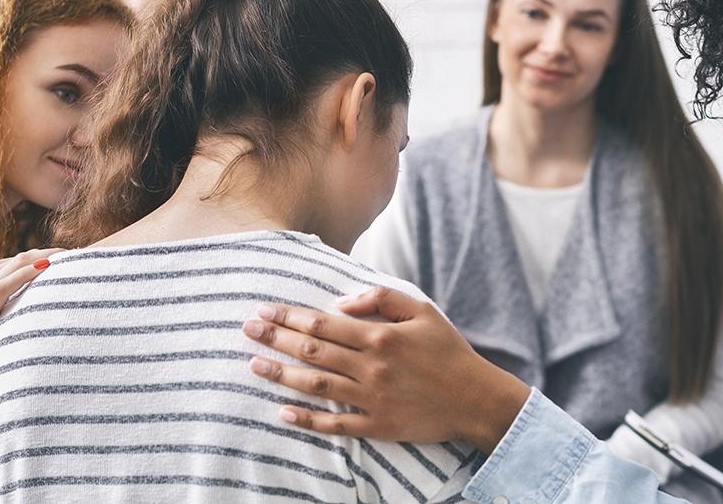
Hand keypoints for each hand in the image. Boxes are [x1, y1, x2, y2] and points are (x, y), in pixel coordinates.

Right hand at [0, 248, 58, 475]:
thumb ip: (10, 306)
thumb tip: (43, 305)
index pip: (22, 260)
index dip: (48, 256)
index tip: (75, 257)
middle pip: (23, 258)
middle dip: (53, 253)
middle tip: (81, 253)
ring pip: (17, 265)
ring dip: (46, 258)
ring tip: (73, 257)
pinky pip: (7, 284)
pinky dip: (29, 274)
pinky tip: (48, 269)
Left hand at [241, 286, 529, 453]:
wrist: (475, 398)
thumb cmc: (448, 350)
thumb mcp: (422, 310)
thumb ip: (381, 298)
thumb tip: (341, 302)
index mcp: (380, 336)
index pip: (323, 324)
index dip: (289, 317)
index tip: (264, 310)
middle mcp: (371, 367)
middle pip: (312, 352)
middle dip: (275, 339)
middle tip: (247, 330)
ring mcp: (372, 399)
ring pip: (316, 386)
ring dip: (281, 375)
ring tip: (253, 366)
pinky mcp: (377, 426)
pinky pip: (335, 424)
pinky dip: (307, 420)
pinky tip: (282, 412)